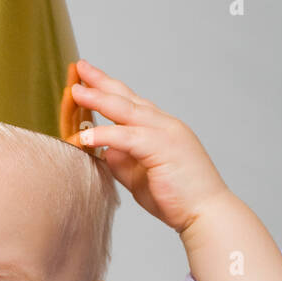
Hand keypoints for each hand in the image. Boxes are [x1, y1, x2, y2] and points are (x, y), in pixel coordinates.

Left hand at [72, 59, 228, 233]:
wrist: (206, 214)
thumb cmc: (176, 198)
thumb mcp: (140, 177)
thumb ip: (123, 161)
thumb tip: (104, 150)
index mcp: (162, 129)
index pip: (131, 103)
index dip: (108, 89)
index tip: (87, 77)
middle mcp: (165, 125)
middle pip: (127, 97)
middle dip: (101, 81)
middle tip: (79, 67)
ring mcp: (166, 133)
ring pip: (126, 110)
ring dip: (99, 100)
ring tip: (76, 92)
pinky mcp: (163, 148)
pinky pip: (128, 137)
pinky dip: (106, 134)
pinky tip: (85, 136)